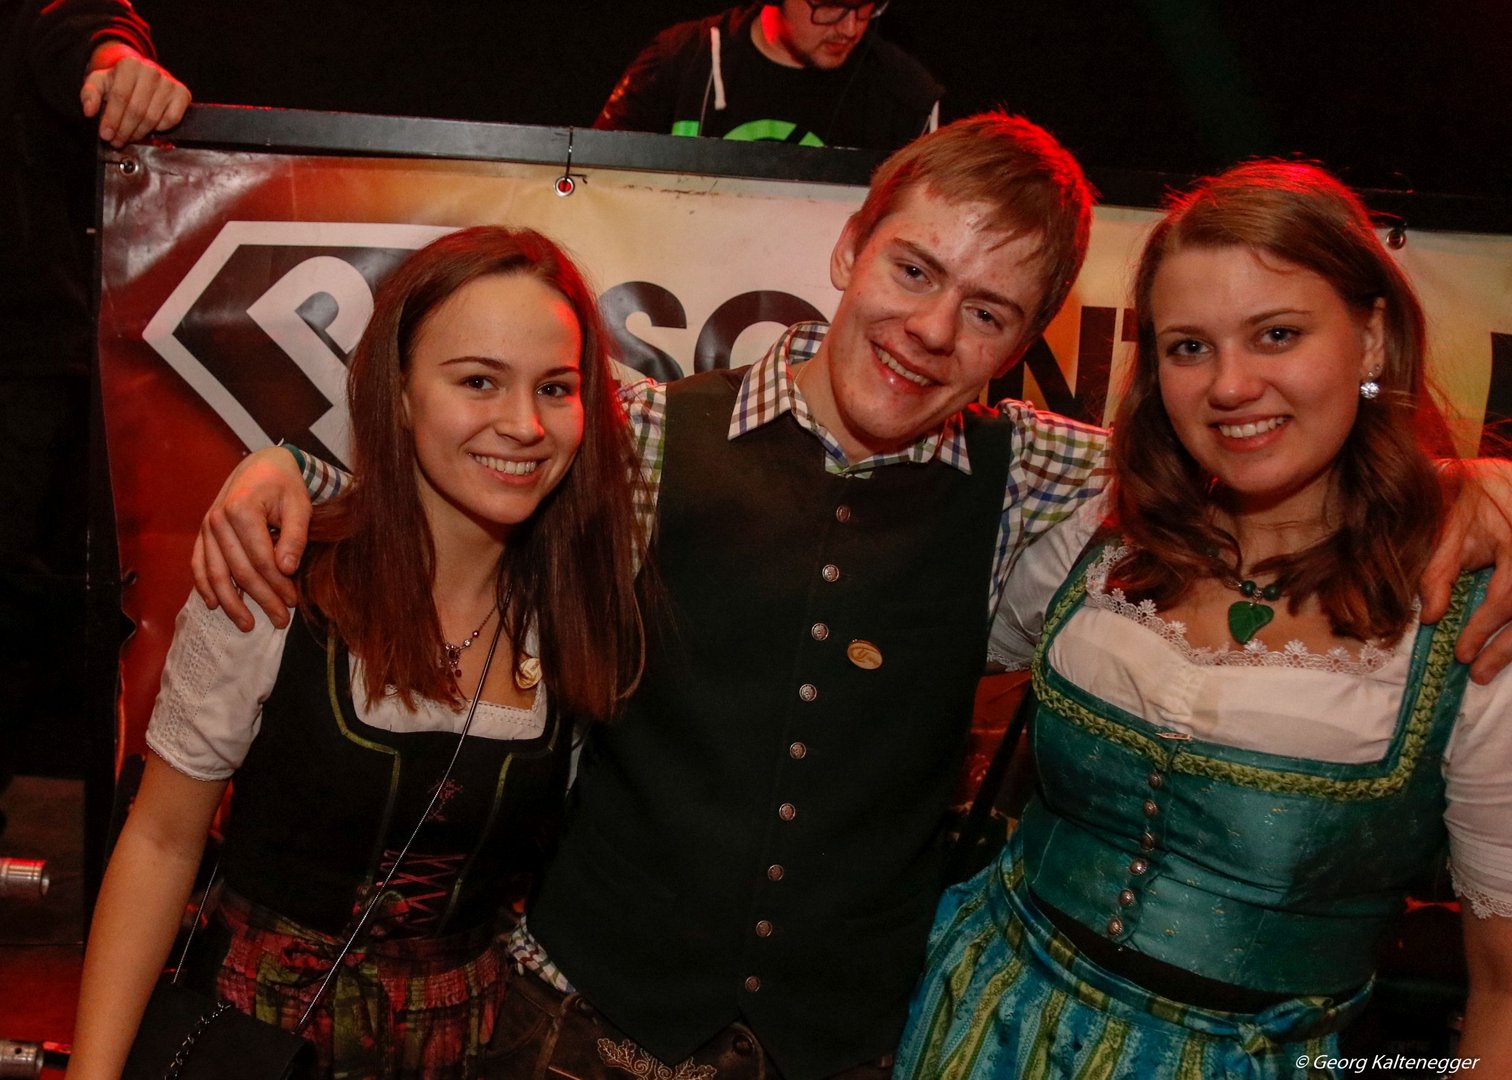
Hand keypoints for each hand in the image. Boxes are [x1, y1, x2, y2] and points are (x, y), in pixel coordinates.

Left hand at [79, 42, 190, 147]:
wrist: (143, 74)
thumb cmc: (121, 81)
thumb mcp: (100, 82)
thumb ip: (90, 94)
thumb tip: (89, 111)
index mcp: (129, 65)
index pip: (120, 97)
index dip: (112, 119)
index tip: (106, 134)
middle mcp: (151, 71)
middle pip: (136, 110)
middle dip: (124, 130)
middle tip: (116, 141)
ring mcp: (169, 83)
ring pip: (152, 118)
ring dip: (139, 133)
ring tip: (129, 137)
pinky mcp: (182, 94)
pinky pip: (171, 119)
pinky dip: (160, 128)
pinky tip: (150, 127)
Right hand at [191, 448, 310, 630]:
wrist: (262, 466)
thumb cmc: (284, 486)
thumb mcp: (300, 505)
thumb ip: (295, 536)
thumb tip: (286, 569)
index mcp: (242, 510)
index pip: (261, 559)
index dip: (278, 585)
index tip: (293, 603)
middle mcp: (218, 520)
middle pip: (239, 571)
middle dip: (261, 599)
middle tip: (280, 621)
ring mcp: (206, 528)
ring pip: (215, 574)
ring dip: (231, 603)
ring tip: (248, 625)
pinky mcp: (202, 534)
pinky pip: (198, 565)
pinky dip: (205, 587)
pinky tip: (215, 606)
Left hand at [1421, 458, 1511, 682]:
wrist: (1500, 478)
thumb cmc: (1472, 495)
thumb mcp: (1450, 525)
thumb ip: (1439, 570)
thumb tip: (1429, 617)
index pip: (1508, 596)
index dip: (1484, 628)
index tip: (1461, 654)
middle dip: (1506, 648)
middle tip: (1477, 674)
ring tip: (1488, 671)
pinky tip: (1506, 648)